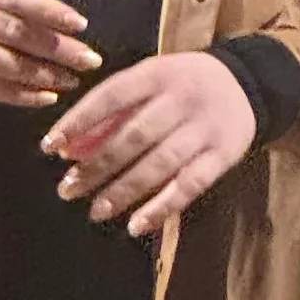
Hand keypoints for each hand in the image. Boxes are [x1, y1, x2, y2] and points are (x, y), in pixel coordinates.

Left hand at [42, 52, 258, 237]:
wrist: (248, 82)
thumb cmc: (182, 85)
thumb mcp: (149, 83)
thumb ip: (111, 113)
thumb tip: (69, 150)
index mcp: (157, 73)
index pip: (111, 96)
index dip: (79, 122)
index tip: (51, 148)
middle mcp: (181, 99)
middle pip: (134, 136)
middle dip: (97, 165)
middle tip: (67, 189)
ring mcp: (205, 128)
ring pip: (160, 163)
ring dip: (124, 190)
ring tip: (96, 210)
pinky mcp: (224, 155)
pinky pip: (190, 185)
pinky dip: (162, 207)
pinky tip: (136, 226)